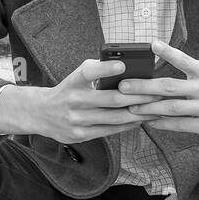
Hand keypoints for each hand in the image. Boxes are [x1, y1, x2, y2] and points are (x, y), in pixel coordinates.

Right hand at [0, 59, 166, 144]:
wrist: (41, 114)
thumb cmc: (68, 91)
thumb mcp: (76, 78)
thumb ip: (97, 73)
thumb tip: (128, 70)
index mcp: (73, 81)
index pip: (88, 71)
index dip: (105, 69)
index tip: (122, 65)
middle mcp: (74, 100)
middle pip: (112, 99)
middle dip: (138, 97)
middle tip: (157, 92)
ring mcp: (78, 120)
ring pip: (115, 118)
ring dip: (139, 113)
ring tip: (156, 108)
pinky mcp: (81, 135)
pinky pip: (110, 130)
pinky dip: (128, 125)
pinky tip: (141, 120)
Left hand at [119, 39, 198, 143]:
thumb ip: (184, 68)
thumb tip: (154, 62)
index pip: (184, 60)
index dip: (168, 52)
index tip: (151, 45)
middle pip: (170, 87)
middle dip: (144, 87)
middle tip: (123, 87)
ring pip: (173, 108)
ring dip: (149, 108)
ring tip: (131, 108)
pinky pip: (181, 125)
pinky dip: (163, 123)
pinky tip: (149, 122)